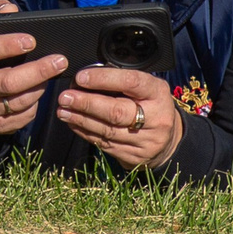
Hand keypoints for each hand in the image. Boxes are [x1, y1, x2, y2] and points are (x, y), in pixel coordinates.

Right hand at [0, 0, 68, 137]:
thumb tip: (9, 8)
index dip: (8, 45)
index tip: (31, 41)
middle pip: (8, 82)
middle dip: (38, 71)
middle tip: (60, 61)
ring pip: (21, 100)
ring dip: (40, 86)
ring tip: (50, 74)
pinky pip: (24, 116)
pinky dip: (36, 103)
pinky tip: (37, 91)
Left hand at [56, 64, 182, 168]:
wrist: (169, 140)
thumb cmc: (151, 105)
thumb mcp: (146, 88)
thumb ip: (123, 82)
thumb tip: (86, 78)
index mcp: (158, 93)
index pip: (131, 82)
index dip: (104, 79)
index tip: (81, 77)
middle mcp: (156, 117)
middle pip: (117, 111)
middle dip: (87, 103)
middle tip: (66, 97)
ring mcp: (146, 140)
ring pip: (107, 130)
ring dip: (81, 119)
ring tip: (63, 110)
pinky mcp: (134, 156)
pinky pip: (104, 144)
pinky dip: (85, 132)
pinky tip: (73, 123)